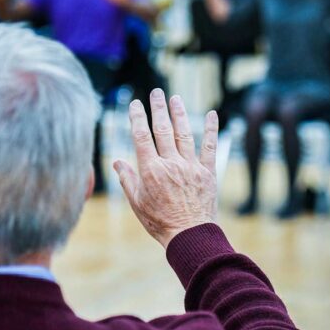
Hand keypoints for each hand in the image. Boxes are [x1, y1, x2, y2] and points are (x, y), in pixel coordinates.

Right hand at [114, 89, 218, 248]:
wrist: (189, 236)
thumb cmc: (160, 222)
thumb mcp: (137, 203)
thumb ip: (127, 180)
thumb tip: (117, 162)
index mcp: (151, 170)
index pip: (141, 137)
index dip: (137, 118)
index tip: (135, 104)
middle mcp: (171, 164)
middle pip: (162, 129)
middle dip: (158, 109)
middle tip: (156, 92)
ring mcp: (190, 166)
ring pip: (184, 133)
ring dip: (179, 114)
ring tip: (175, 98)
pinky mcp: (207, 172)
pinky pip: (210, 147)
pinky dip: (211, 130)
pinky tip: (212, 114)